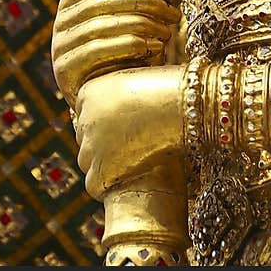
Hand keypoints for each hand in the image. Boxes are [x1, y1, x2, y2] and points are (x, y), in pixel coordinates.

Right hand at [51, 0, 180, 107]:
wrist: (92, 100)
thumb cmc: (113, 56)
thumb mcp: (118, 25)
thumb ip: (131, 2)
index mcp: (73, 0)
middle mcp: (63, 19)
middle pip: (108, 0)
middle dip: (148, 4)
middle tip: (174, 14)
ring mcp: (61, 44)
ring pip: (106, 24)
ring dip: (144, 25)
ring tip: (167, 33)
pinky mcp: (66, 68)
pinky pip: (99, 49)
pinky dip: (130, 45)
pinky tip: (154, 47)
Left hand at [74, 65, 183, 200]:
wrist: (186, 106)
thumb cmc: (170, 92)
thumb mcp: (134, 85)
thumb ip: (116, 101)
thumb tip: (111, 123)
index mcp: (88, 92)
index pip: (86, 116)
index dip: (106, 125)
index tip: (125, 128)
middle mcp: (84, 118)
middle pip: (86, 140)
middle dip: (103, 146)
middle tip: (132, 146)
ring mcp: (91, 146)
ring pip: (88, 163)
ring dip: (106, 165)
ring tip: (134, 160)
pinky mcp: (100, 172)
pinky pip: (95, 185)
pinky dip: (108, 185)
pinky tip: (129, 176)